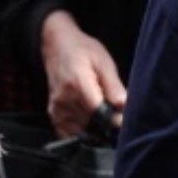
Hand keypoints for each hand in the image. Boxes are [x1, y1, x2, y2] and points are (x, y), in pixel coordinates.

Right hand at [40, 11, 126, 137]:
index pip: (99, 113)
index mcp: (77, 84)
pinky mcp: (53, 113)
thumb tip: (124, 106)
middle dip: (106, 124)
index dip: (115, 119)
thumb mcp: (103, 62)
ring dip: (95, 129)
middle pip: (91, 124)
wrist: (56, 45)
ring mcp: (56, 108)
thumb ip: (113, 85)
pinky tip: (89, 122)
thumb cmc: (82, 50)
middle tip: (115, 113)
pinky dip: (81, 132)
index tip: (123, 116)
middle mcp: (64, 99)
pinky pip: (68, 133)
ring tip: (102, 115)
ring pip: (81, 131)